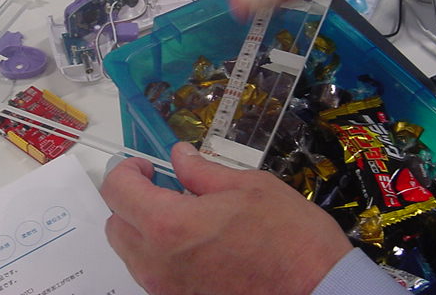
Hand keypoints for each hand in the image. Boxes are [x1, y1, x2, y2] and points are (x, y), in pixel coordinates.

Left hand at [101, 142, 352, 294]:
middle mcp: (157, 263)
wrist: (319, 294)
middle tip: (164, 188)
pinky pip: (154, 275)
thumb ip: (201, 170)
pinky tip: (197, 245)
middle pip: (116, 225)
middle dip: (132, 200)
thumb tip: (178, 156)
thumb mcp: (249, 186)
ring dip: (144, 229)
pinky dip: (161, 255)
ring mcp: (167, 291)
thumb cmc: (289, 237)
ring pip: (132, 254)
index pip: (117, 190)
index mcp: (168, 225)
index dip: (127, 170)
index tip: (148, 166)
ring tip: (185, 217)